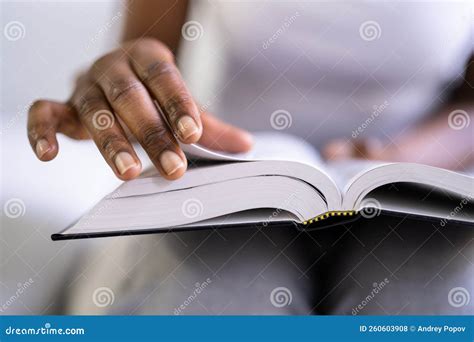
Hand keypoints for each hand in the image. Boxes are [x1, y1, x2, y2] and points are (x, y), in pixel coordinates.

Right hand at [27, 38, 252, 179]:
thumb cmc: (155, 95)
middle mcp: (114, 68)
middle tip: (174, 168)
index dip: (177, 105)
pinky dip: (41, 131)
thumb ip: (209, 127)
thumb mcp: (182, 106)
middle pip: (131, 98)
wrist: (121, 75)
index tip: (193, 135)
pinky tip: (49, 155)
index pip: (164, 79)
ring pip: (95, 110)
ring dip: (111, 142)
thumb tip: (246, 146)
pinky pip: (44, 112)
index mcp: (148, 59)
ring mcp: (87, 85)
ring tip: (129, 173)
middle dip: (152, 134)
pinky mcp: (64, 104)